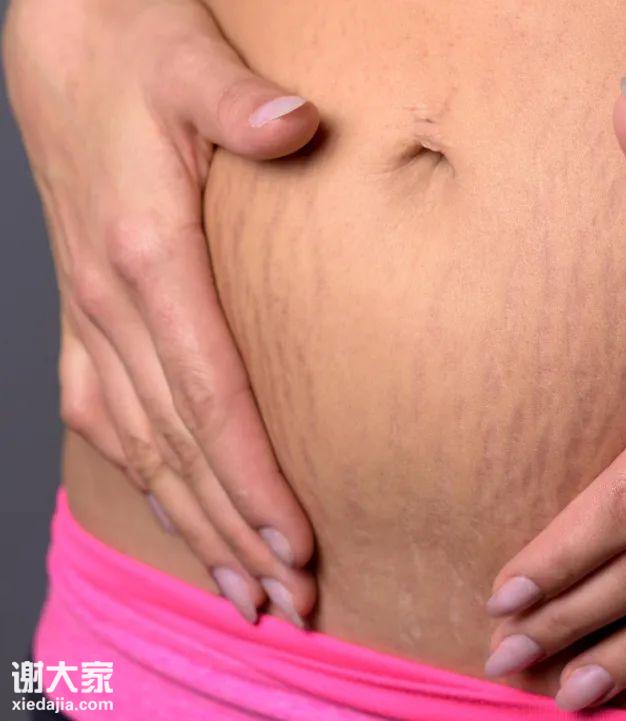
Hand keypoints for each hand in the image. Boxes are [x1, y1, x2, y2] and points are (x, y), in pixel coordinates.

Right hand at [3, 0, 318, 625]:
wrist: (62, 36)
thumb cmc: (134, 49)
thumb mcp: (190, 61)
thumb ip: (239, 102)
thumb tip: (296, 122)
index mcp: (149, 257)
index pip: (212, 398)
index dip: (253, 479)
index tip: (296, 545)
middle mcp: (112, 303)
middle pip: (181, 447)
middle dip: (236, 530)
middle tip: (290, 605)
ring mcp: (91, 313)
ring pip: (143, 448)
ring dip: (194, 524)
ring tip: (242, 592)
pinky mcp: (87, 310)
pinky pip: (107, 416)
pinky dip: (145, 478)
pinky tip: (176, 516)